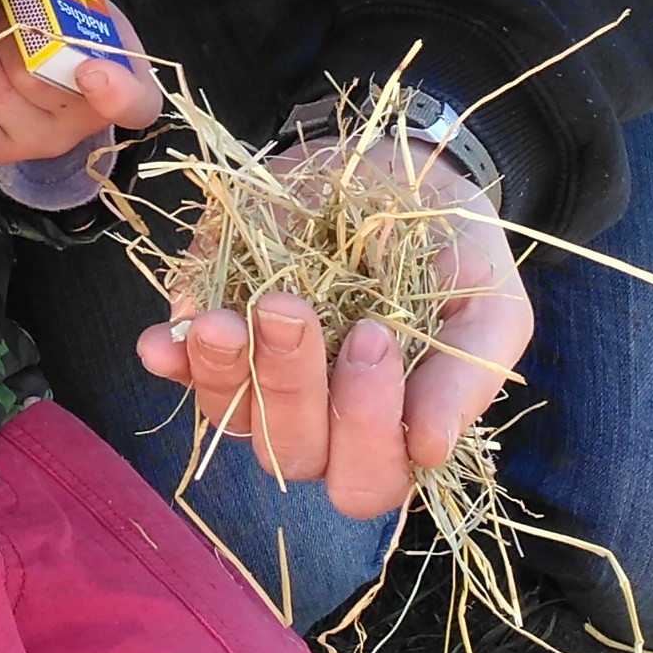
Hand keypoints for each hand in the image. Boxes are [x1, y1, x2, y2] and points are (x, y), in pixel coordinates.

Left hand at [0, 0, 158, 170]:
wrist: (24, 62)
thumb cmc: (51, 16)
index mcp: (118, 80)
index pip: (136, 102)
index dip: (118, 91)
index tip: (92, 69)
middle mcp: (80, 118)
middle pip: (47, 84)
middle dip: (15, 32)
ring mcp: (35, 136)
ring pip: (1, 92)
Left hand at [134, 136, 534, 521]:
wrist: (404, 173)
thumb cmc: (456, 251)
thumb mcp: (488, 303)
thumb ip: (470, 373)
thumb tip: (430, 446)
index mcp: (391, 431)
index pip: (367, 480)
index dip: (365, 426)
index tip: (374, 335)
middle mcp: (321, 424)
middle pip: (292, 453)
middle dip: (289, 385)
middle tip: (291, 308)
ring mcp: (259, 386)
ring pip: (231, 417)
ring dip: (222, 373)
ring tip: (225, 318)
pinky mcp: (213, 339)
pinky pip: (182, 368)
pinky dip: (173, 356)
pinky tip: (164, 338)